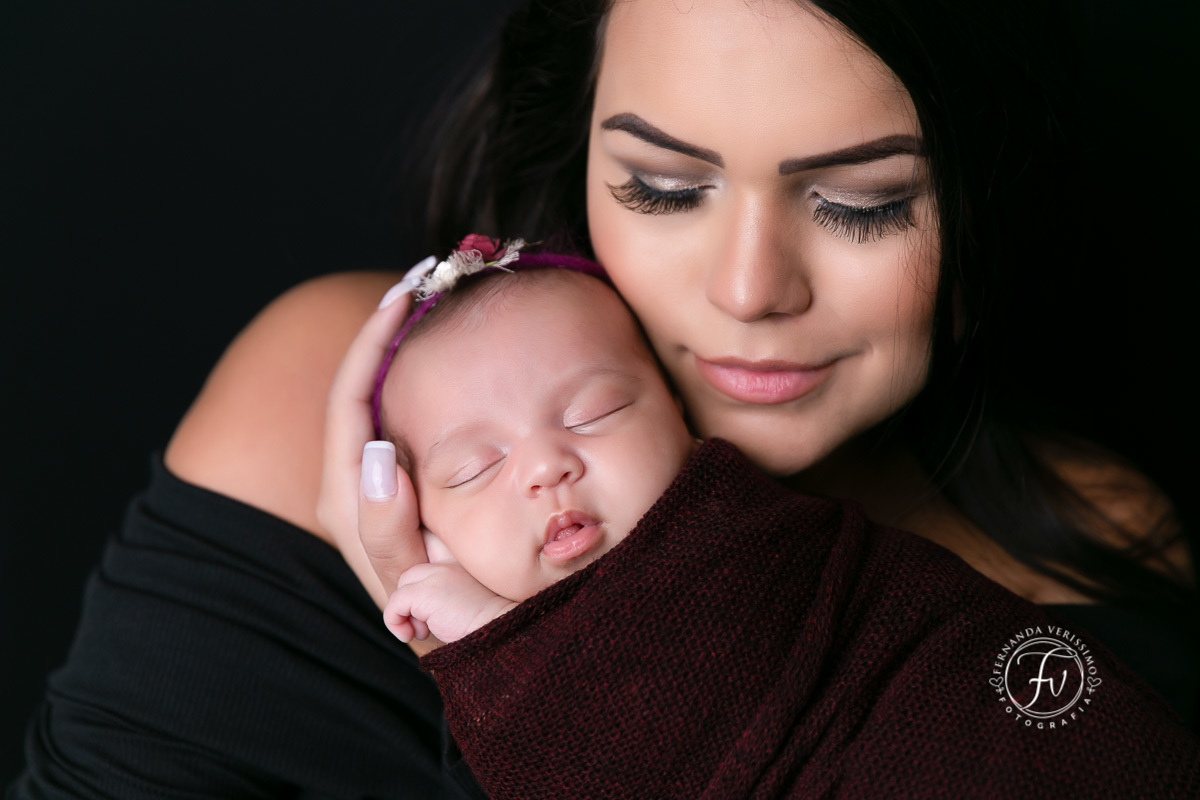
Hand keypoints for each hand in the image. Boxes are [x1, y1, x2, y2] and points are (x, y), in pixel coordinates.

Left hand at [315, 264, 430, 606]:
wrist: (467, 637)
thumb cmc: (443, 614)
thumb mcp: (412, 579)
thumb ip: (387, 527)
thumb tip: (374, 456)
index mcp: (347, 499)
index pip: (350, 399)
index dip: (374, 341)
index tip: (408, 293)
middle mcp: (349, 486)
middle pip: (356, 388)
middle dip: (385, 331)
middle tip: (425, 280)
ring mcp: (370, 484)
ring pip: (376, 399)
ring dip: (399, 348)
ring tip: (435, 301)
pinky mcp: (394, 486)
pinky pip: (397, 418)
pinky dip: (414, 379)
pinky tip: (448, 354)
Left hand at [385, 561, 517, 645]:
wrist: (504, 633)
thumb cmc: (491, 618)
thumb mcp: (470, 590)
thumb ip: (449, 581)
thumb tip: (414, 594)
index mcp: (462, 551)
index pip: (428, 541)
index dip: (423, 571)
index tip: (431, 598)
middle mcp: (448, 556)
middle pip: (413, 572)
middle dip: (415, 598)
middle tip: (429, 620)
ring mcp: (436, 573)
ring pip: (403, 586)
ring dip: (408, 611)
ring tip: (426, 628)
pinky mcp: (425, 593)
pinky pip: (394, 605)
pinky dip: (396, 623)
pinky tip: (415, 635)